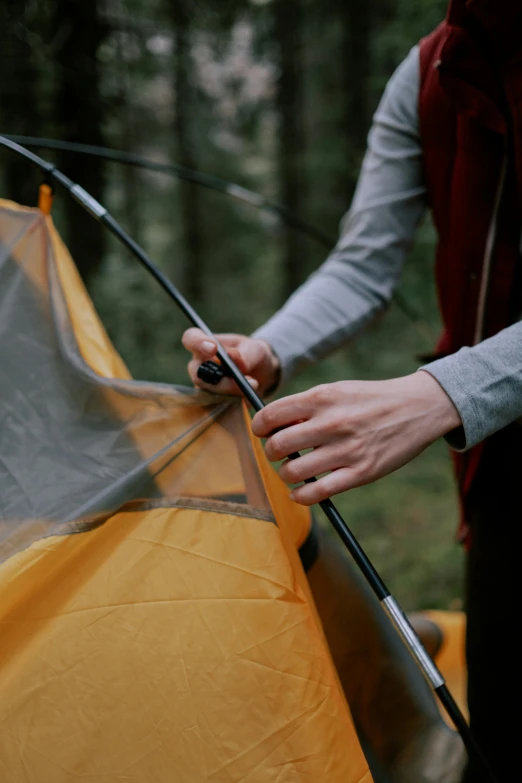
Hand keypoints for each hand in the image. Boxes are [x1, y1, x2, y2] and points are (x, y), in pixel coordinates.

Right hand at [182, 328, 279, 395]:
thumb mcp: (256, 349)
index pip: (190, 339)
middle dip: (221, 380)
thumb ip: (246, 353)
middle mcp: (199, 366)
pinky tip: (248, 397)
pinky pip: (218, 405)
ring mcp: (204, 386)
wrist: (262, 374)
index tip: (213, 348)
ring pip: (208, 393)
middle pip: (198, 374)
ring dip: (232, 391)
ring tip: (254, 384)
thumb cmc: (253, 355)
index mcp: (205, 345)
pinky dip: (235, 401)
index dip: (197, 343)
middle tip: (245, 380)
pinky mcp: (212, 402)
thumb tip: (233, 357)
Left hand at [251, 371, 461, 504]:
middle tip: (277, 452)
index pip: (271, 415)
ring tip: (293, 470)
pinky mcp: (362, 473)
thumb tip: (274, 426)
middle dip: (270, 452)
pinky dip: (301, 496)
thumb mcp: (337, 390)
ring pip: (293, 472)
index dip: (259, 426)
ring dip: (286, 474)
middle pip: (277, 446)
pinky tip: (301, 491)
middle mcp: (332, 423)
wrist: (418, 407)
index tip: (263, 432)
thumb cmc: (371, 399)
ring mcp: (347, 450)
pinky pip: (318, 493)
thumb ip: (306, 406)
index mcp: (323, 398)